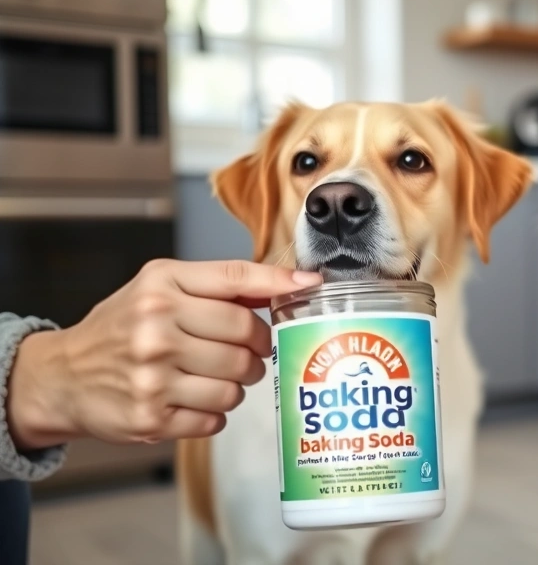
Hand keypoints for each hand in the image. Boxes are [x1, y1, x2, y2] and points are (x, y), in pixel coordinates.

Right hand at [7, 259, 321, 449]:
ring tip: (214, 376)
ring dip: (236, 385)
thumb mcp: (160, 287)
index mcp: (162, 288)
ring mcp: (153, 377)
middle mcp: (156, 328)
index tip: (309, 284)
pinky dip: (214, 414)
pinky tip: (192, 399)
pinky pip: (215, 420)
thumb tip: (288, 281)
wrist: (63, 376)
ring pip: (236, 386)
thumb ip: (220, 284)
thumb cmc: (121, 328)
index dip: (278, 285)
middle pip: (246, 340)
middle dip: (256, 350)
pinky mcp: (152, 418)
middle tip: (245, 352)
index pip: (237, 283)